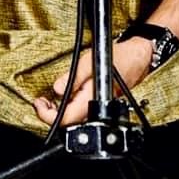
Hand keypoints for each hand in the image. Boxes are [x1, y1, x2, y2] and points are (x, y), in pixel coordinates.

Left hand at [33, 37, 153, 126]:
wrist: (138, 56)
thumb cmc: (119, 58)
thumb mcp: (90, 62)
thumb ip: (73, 77)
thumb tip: (57, 89)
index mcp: (92, 100)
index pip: (66, 119)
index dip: (49, 115)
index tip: (39, 104)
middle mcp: (96, 107)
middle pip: (69, 122)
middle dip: (51, 114)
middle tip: (41, 101)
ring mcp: (98, 106)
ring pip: (74, 117)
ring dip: (59, 110)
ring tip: (49, 99)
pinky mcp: (99, 102)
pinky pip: (81, 110)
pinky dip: (69, 105)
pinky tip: (64, 96)